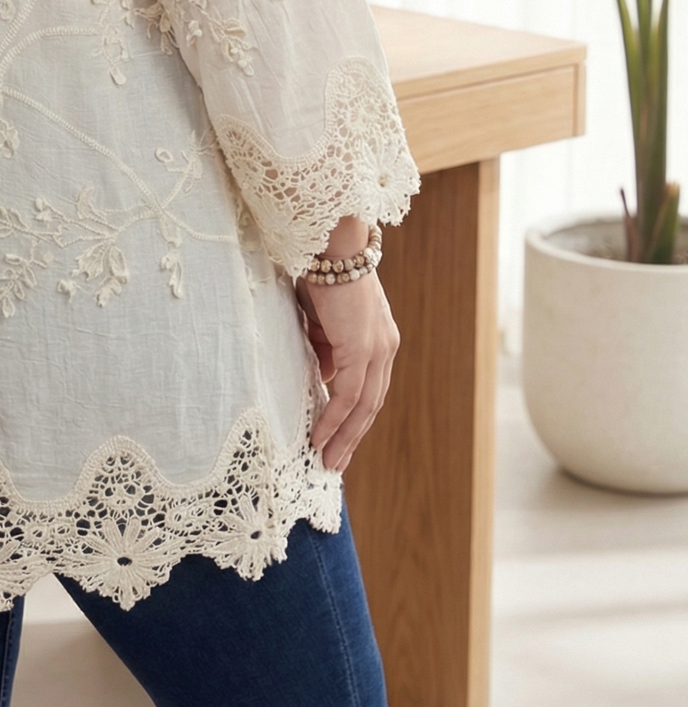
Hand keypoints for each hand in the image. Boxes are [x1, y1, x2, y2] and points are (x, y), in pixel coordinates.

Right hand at [297, 268, 399, 473]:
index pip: (370, 387)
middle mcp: (385, 348)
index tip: (339, 437)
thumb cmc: (322, 272)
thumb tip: (322, 378)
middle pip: (372, 404)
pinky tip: (320, 437)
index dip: (355, 416)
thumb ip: (325, 347)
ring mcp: (377, 349)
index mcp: (379, 339)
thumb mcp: (322, 318)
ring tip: (327, 460)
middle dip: (353, 436)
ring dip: (344, 436)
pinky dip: (334, 420)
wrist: (331, 244)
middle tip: (335, 462)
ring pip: (364, 406)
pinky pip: (348, 396)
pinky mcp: (362, 349)